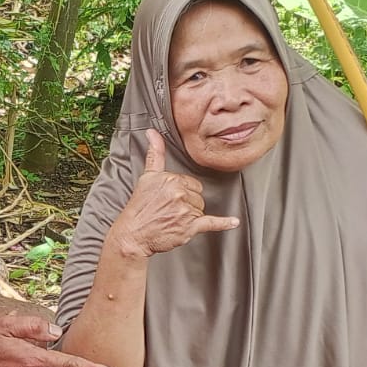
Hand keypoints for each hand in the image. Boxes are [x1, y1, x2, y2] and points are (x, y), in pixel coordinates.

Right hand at [110, 130, 238, 257]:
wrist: (133, 235)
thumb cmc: (139, 208)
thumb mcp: (147, 177)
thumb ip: (155, 153)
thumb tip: (152, 132)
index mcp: (172, 179)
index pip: (191, 183)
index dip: (182, 192)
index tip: (169, 199)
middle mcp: (179, 194)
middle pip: (198, 196)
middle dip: (187, 203)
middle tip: (169, 210)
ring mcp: (186, 211)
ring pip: (200, 209)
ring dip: (190, 216)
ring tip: (173, 220)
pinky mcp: (190, 227)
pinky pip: (212, 223)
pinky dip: (224, 223)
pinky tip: (233, 222)